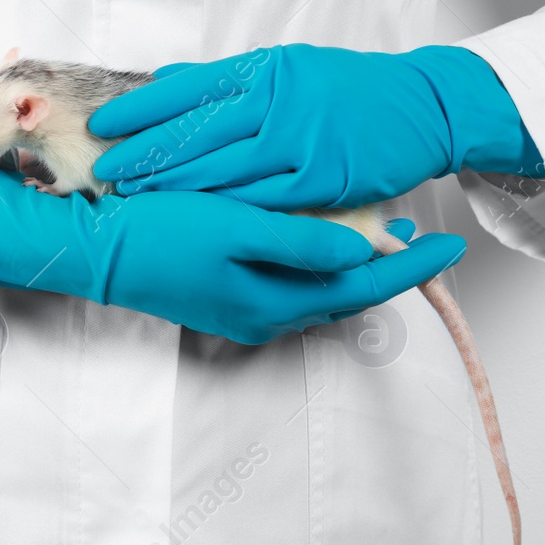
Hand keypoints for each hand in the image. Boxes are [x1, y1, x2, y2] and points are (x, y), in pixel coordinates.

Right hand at [0, 169, 464, 344]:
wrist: (94, 252)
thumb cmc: (160, 233)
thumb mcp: (236, 228)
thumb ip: (302, 242)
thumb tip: (362, 252)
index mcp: (274, 302)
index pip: (363, 287)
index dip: (411, 267)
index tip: (450, 246)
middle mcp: (264, 315)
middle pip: (346, 295)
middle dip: (388, 267)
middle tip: (423, 235)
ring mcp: (243, 310)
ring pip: (319, 291)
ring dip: (352, 263)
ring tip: (382, 231)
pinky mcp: (224, 296)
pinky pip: (289, 283)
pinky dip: (316, 261)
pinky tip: (320, 235)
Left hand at [90, 44, 543, 210]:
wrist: (425, 106)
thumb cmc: (354, 90)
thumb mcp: (290, 68)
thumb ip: (232, 79)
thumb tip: (168, 79)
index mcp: (267, 69)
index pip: (189, 88)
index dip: (143, 108)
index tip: (107, 124)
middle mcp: (279, 99)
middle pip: (197, 129)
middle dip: (146, 150)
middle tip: (107, 167)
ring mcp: (301, 138)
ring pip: (224, 166)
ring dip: (175, 183)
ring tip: (135, 193)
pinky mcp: (322, 176)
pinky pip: (264, 196)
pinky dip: (225, 205)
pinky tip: (195, 214)